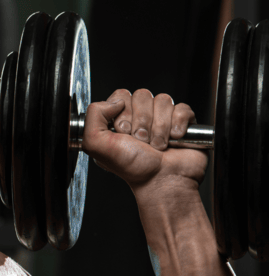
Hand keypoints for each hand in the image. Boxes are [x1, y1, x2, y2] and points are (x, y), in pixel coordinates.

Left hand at [82, 88, 206, 191]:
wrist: (162, 181)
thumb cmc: (132, 167)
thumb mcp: (96, 144)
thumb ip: (92, 116)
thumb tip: (113, 101)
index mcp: (118, 118)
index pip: (121, 95)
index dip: (123, 112)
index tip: (123, 132)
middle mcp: (139, 116)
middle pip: (142, 95)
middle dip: (141, 121)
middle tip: (140, 141)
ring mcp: (162, 117)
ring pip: (163, 100)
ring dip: (159, 127)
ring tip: (156, 144)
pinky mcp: (182, 121)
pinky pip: (182, 108)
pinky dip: (177, 125)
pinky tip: (173, 139)